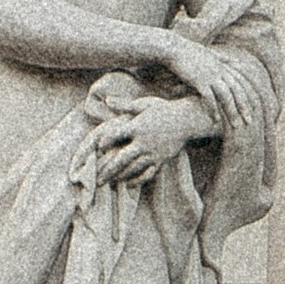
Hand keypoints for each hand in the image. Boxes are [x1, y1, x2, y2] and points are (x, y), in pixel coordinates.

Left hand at [78, 98, 204, 193]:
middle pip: (121, 159)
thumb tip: (106, 99)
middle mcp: (144, 142)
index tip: (98, 148)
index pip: (114, 136)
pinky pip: (148, 173)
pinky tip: (128, 183)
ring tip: (109, 182)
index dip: (104, 142)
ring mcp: (153, 153)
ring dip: (119, 176)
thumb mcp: (144, 105)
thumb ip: (124, 105)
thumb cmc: (164, 110)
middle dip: (107, 169)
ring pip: (133, 168)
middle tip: (97, 178)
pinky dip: (137, 180)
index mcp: (137, 127)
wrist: (188, 119)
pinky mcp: (161, 160)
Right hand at [159, 37, 253, 138]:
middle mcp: (221, 71)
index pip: (242, 83)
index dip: (249, 96)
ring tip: (236, 126)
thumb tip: (236, 61)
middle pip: (237, 92)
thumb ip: (225, 59)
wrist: (173, 48)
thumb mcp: (211, 54)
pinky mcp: (199, 80)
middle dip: (244, 107)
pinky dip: (214, 109)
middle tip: (250, 122)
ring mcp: (211, 75)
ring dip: (232, 112)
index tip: (255, 109)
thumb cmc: (190, 52)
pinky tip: (216, 120)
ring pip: (226, 97)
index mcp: (224, 66)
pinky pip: (209, 98)